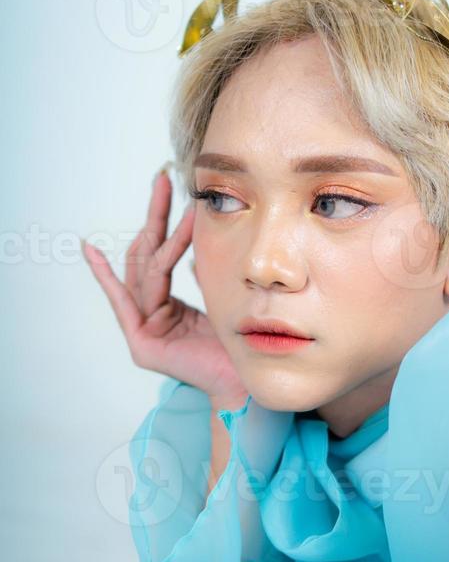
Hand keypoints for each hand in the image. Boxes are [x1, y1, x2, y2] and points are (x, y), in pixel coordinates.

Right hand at [81, 167, 248, 409]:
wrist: (244, 383)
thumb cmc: (236, 347)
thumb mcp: (220, 299)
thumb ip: (204, 274)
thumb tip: (203, 244)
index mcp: (170, 309)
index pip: (162, 258)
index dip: (168, 224)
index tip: (179, 191)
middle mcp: (153, 317)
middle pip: (148, 256)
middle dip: (155, 216)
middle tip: (163, 178)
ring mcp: (144, 330)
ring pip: (147, 271)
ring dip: (159, 232)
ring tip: (169, 198)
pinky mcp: (142, 344)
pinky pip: (125, 302)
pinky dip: (106, 277)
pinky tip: (92, 252)